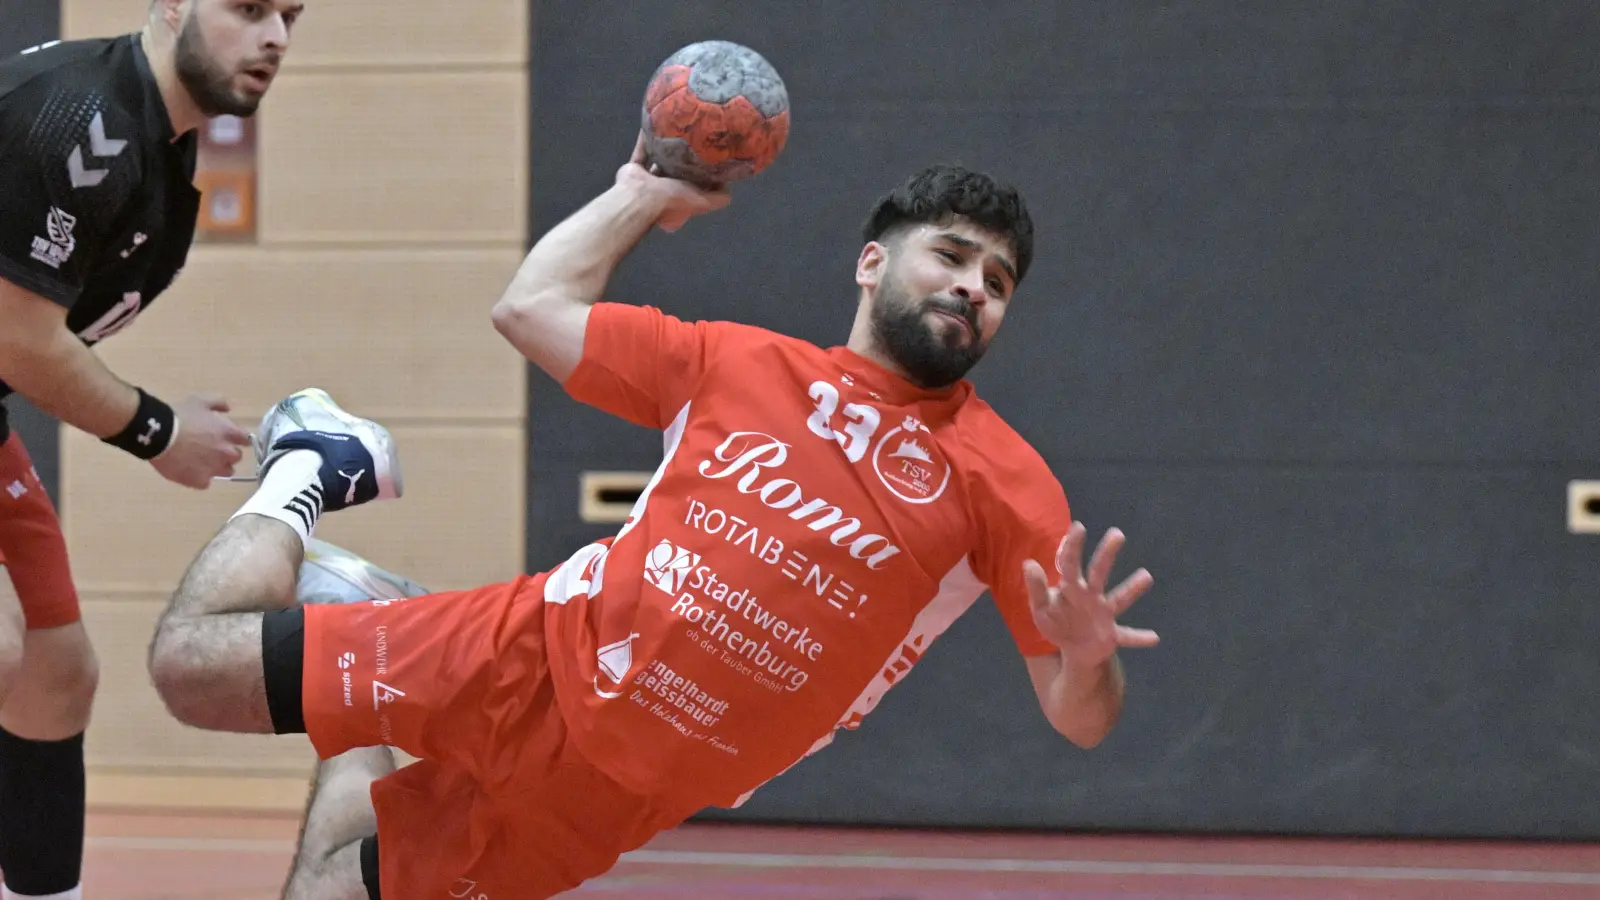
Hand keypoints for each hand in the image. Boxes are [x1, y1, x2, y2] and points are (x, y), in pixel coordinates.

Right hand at [150, 393, 251, 488]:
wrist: (157, 434)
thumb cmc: (180, 415)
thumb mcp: (200, 400)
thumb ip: (219, 402)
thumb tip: (228, 409)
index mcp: (229, 433)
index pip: (245, 440)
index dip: (237, 439)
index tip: (227, 438)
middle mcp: (227, 453)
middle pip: (236, 457)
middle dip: (227, 453)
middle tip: (211, 449)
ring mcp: (214, 469)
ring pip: (226, 472)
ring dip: (218, 467)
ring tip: (201, 461)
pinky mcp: (199, 481)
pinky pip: (205, 483)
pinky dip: (199, 477)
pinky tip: (189, 470)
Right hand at [615, 131, 731, 231]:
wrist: (641, 197)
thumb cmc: (673, 198)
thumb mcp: (703, 201)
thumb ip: (718, 197)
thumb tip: (729, 185)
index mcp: (683, 194)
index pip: (696, 180)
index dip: (703, 167)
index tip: (711, 150)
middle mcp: (667, 187)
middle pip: (678, 168)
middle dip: (685, 154)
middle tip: (693, 133)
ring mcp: (649, 178)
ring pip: (659, 158)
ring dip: (665, 146)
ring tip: (675, 126)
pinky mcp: (635, 168)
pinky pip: (641, 149)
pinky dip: (645, 138)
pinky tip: (653, 123)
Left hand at [1023, 522, 1158, 669]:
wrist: (1073, 650)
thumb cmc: (1057, 623)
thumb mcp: (1041, 609)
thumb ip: (1036, 589)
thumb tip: (1028, 563)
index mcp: (1071, 588)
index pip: (1070, 563)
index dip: (1073, 546)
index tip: (1078, 526)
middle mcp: (1091, 595)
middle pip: (1099, 572)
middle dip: (1107, 554)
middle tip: (1117, 534)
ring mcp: (1104, 614)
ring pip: (1119, 599)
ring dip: (1131, 588)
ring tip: (1146, 575)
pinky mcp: (1112, 635)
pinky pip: (1128, 636)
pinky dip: (1139, 638)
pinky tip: (1154, 638)